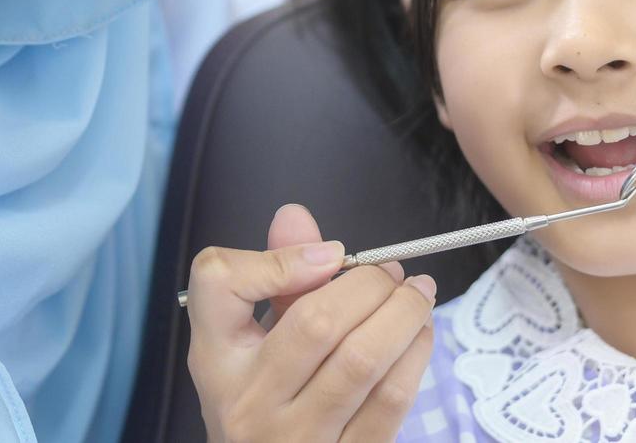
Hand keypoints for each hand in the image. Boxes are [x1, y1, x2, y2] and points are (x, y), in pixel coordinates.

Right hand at [185, 205, 435, 442]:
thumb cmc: (261, 401)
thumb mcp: (248, 342)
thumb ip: (272, 275)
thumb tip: (295, 215)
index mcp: (217, 361)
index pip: (220, 285)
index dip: (280, 258)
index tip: (329, 254)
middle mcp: (250, 404)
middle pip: (316, 322)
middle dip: (368, 284)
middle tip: (390, 271)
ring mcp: (298, 439)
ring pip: (361, 360)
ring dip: (403, 314)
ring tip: (417, 293)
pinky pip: (390, 400)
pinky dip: (414, 354)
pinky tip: (419, 334)